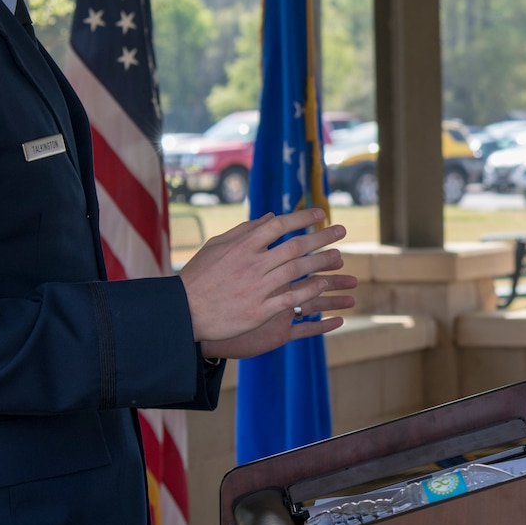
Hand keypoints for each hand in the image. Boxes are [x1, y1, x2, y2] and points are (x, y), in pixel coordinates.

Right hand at [180, 209, 358, 355]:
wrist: (184, 311)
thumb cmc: (199, 276)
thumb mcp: (216, 246)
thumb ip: (245, 230)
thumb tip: (271, 216)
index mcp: (242, 246)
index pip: (279, 225)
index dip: (302, 217)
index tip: (321, 213)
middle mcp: (252, 264)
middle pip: (295, 246)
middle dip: (322, 237)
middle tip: (341, 230)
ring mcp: (257, 288)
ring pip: (298, 271)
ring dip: (321, 262)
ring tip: (339, 257)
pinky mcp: (259, 311)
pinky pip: (291, 298)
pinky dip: (309, 290)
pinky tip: (322, 283)